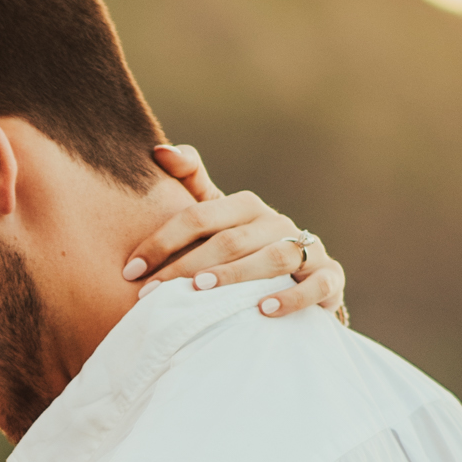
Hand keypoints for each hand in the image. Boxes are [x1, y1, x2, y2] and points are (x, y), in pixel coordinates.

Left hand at [123, 143, 348, 321]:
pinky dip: (293, 297)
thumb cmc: (244, 248)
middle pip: (230, 241)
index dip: (162, 241)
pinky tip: (264, 309)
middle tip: (151, 293)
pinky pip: (317, 285)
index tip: (130, 270)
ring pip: (272, 258)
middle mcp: (277, 223)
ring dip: (234, 276)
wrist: (300, 278)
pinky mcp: (330, 278)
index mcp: (246, 206)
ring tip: (200, 292)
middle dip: (186, 266)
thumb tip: (159, 151)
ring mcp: (307, 249)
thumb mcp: (218, 217)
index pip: (199, 216)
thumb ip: (191, 183)